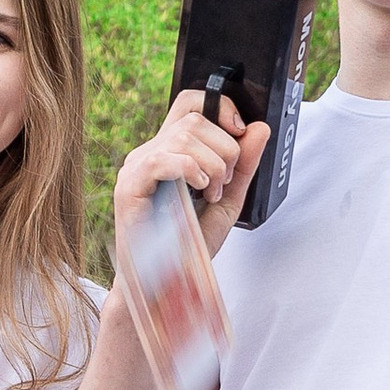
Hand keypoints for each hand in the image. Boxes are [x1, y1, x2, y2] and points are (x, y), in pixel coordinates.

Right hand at [112, 87, 274, 269]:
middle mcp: (150, 152)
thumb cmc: (189, 247)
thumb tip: (259, 128)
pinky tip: (199, 190)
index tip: (240, 130)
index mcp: (171, 151)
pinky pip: (161, 158)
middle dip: (224, 148)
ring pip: (183, 135)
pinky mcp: (129, 187)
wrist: (167, 286)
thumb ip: (243, 166)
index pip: (191, 103)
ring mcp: (136, 167)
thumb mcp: (228, 201)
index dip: (220, 106)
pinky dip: (190, 170)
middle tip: (224, 184)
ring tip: (211, 194)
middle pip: (194, 119)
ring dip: (212, 165)